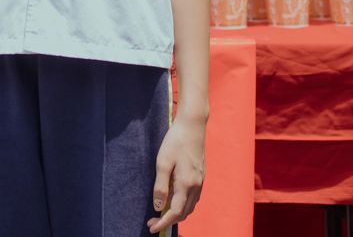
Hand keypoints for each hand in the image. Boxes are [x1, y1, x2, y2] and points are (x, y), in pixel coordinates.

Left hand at [148, 115, 204, 232]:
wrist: (193, 126)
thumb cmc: (175, 141)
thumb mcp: (163, 162)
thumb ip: (161, 186)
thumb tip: (158, 207)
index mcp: (186, 184)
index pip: (175, 212)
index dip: (163, 223)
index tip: (152, 228)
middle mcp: (196, 186)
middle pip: (184, 213)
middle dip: (168, 220)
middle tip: (152, 220)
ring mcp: (200, 182)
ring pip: (190, 207)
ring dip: (177, 214)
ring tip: (161, 212)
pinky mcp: (201, 177)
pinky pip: (193, 198)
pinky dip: (183, 205)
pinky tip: (173, 200)